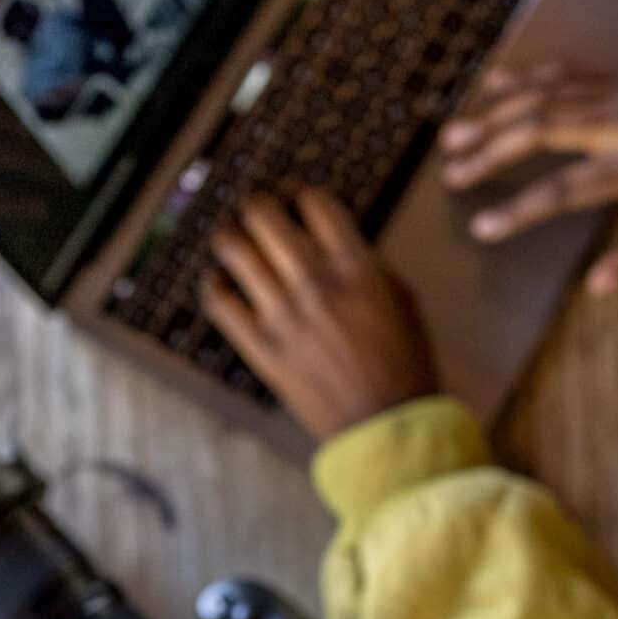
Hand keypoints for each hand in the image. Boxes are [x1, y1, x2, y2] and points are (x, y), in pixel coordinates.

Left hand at [201, 188, 438, 442]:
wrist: (387, 424)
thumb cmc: (404, 364)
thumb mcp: (402, 298)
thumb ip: (366, 263)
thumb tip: (335, 242)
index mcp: (354, 266)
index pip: (315, 204)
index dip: (302, 195)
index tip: (297, 198)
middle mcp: (314, 283)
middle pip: (264, 216)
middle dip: (257, 205)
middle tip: (256, 209)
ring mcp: (282, 315)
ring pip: (234, 250)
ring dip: (229, 236)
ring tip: (230, 237)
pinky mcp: (261, 347)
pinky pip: (220, 303)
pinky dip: (213, 285)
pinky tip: (218, 280)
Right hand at [439, 58, 617, 294]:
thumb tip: (596, 288)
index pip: (563, 190)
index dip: (518, 210)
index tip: (482, 227)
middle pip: (537, 131)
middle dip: (489, 153)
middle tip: (451, 176)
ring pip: (543, 96)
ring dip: (494, 115)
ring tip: (453, 136)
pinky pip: (566, 71)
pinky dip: (526, 76)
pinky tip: (495, 84)